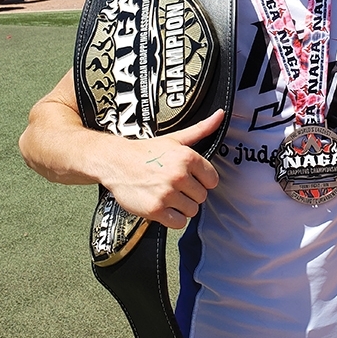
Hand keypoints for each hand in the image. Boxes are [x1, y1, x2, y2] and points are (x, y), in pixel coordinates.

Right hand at [103, 109, 223, 230]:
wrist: (116, 162)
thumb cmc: (147, 152)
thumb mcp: (176, 138)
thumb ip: (201, 129)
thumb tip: (220, 115)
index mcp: (187, 157)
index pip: (212, 180)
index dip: (202, 180)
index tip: (190, 178)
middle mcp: (178, 175)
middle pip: (202, 197)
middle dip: (190, 194)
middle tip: (174, 186)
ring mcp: (167, 193)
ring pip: (192, 211)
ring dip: (181, 207)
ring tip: (167, 195)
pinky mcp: (155, 210)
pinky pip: (179, 222)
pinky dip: (172, 218)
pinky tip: (163, 206)